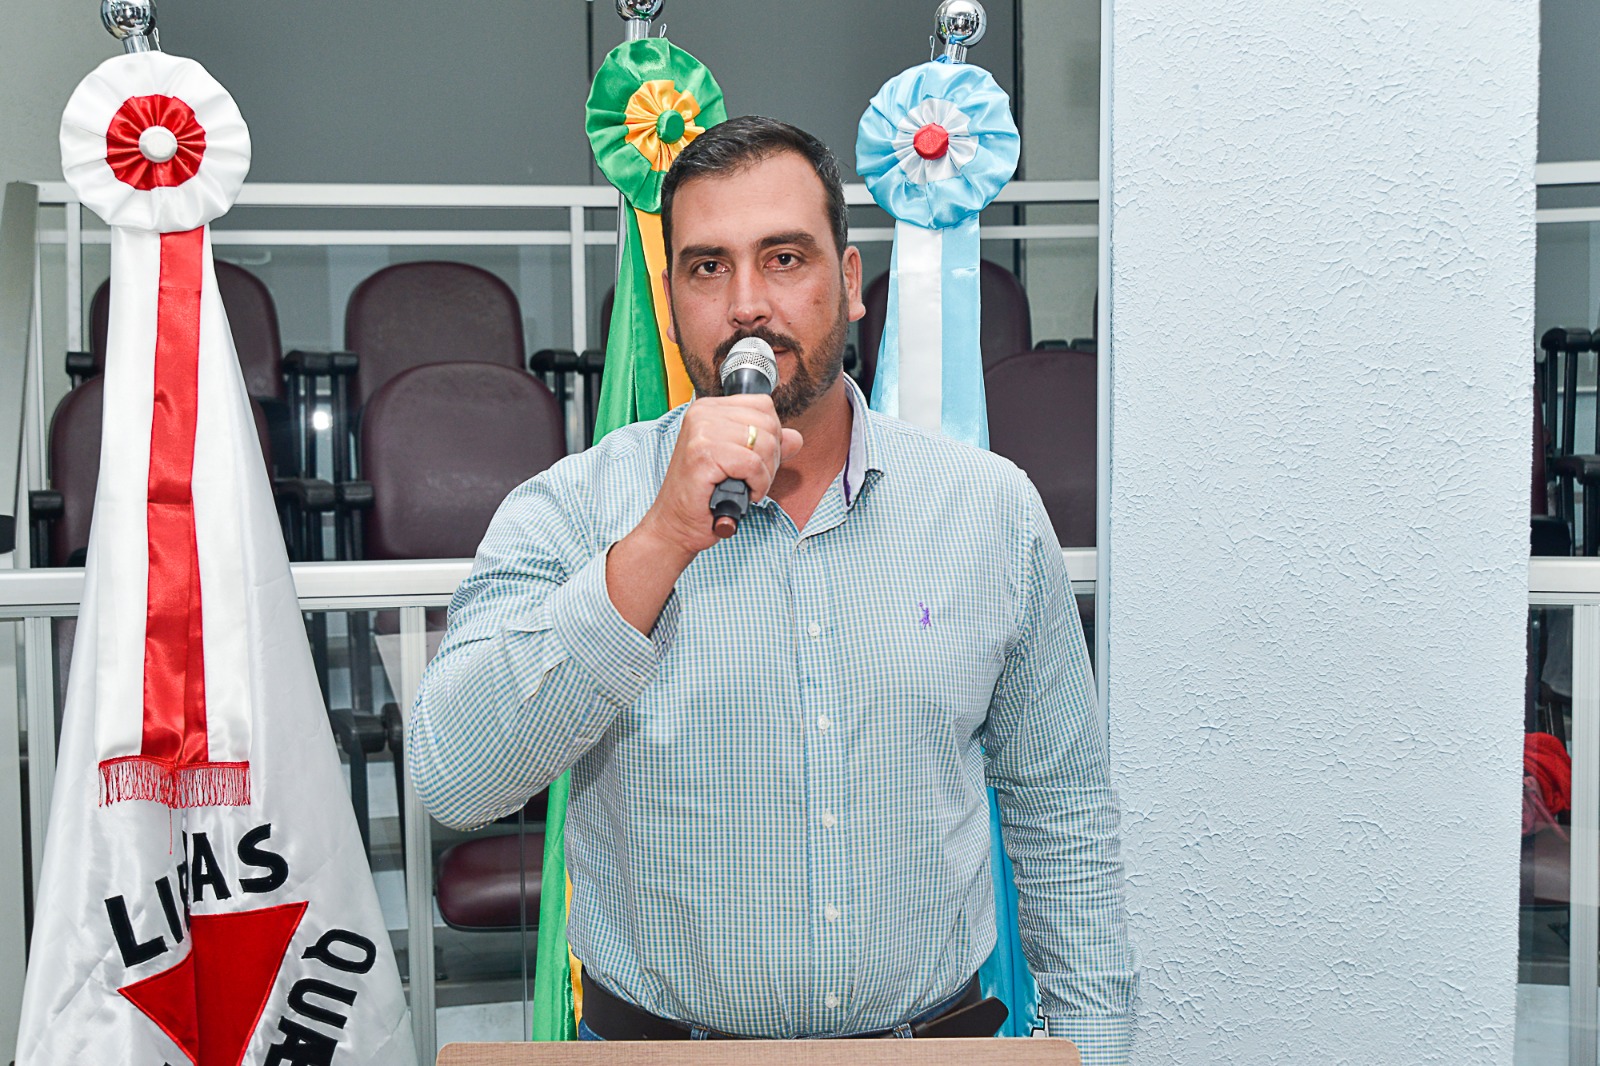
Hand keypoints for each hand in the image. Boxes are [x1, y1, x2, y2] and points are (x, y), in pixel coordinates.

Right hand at [635, 395, 803, 558]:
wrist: (676, 524)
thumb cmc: (704, 495)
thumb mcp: (740, 463)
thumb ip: (766, 446)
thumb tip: (795, 438)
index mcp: (709, 408)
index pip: (763, 405)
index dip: (771, 436)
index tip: (756, 461)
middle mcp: (703, 414)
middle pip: (768, 423)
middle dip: (770, 458)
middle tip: (751, 479)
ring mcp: (701, 432)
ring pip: (764, 443)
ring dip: (764, 474)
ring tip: (746, 487)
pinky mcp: (703, 454)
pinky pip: (753, 464)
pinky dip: (757, 484)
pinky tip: (743, 494)